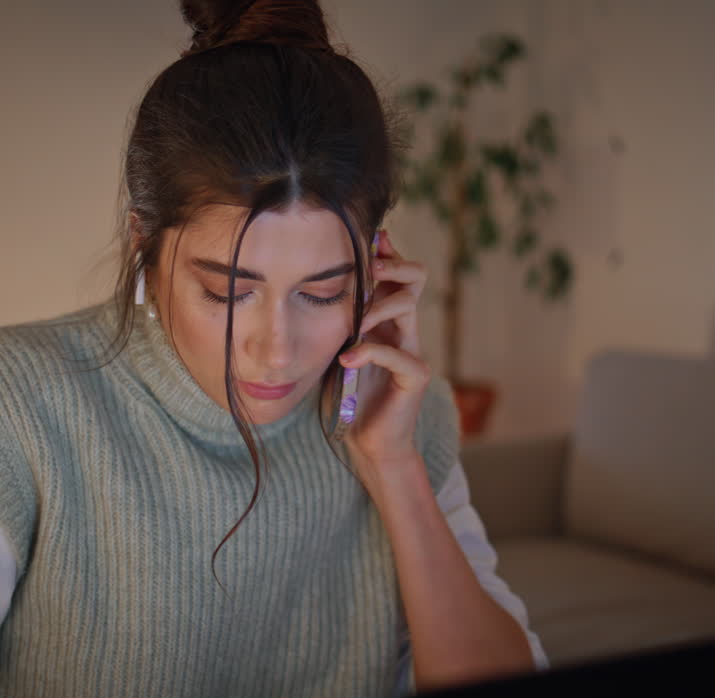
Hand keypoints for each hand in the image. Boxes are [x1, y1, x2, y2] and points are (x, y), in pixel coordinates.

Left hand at [338, 228, 430, 473]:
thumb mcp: (333, 348)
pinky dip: (371, 353)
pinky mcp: (414, 379)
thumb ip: (329, 322)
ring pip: (409, 305)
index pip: (395, 271)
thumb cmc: (347, 396)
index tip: (364, 238)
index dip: (384, 251)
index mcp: (385, 318)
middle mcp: (403, 328)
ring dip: (378, 304)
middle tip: (366, 269)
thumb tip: (299, 288)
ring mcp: (411, 351)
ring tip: (355, 319)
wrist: (367, 443)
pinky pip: (399, 355)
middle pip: (414, 276)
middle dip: (391, 265)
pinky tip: (348, 361)